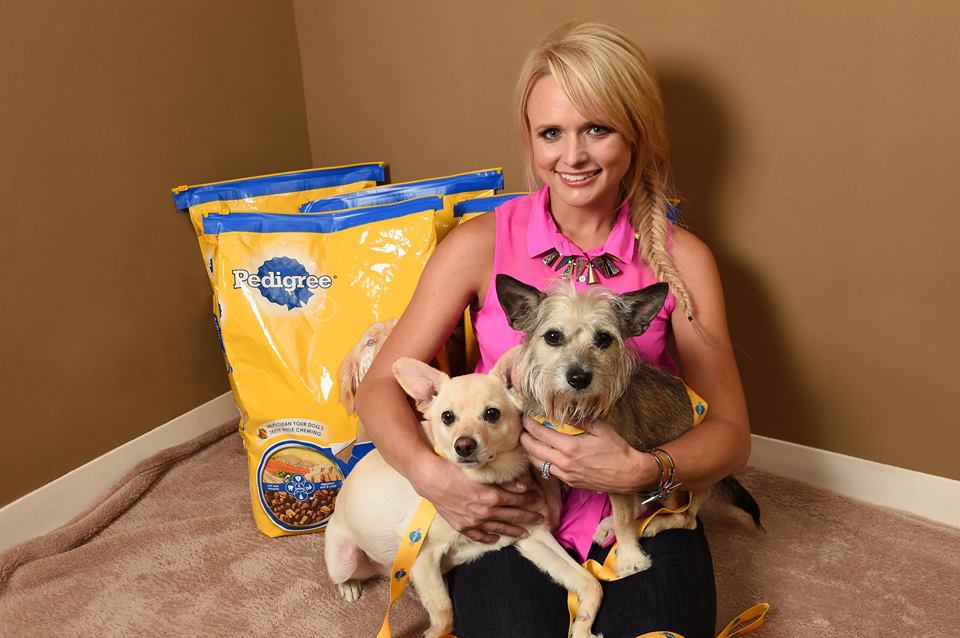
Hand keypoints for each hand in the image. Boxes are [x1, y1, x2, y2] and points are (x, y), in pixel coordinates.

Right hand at [410, 453, 545, 543]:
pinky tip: (496, 540)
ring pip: (499, 529)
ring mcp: (474, 522)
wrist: (431, 479)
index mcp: (492, 496)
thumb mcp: (481, 471)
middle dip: (528, 517)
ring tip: (525, 534)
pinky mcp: (462, 526)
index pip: (517, 500)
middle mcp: (485, 512)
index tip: (537, 499)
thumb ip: (504, 482)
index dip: (529, 500)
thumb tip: (523, 487)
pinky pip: (479, 536)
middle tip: (540, 520)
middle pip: (512, 516)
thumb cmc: (455, 470)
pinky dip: (489, 539)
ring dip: (514, 531)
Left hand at [521, 416, 652, 493]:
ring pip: (537, 463)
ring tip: (529, 441)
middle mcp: (564, 462)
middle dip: (524, 437)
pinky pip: (548, 472)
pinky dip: (541, 462)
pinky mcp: (570, 482)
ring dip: (530, 452)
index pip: (540, 433)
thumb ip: (579, 421)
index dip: (529, 424)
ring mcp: (566, 474)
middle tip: (522, 429)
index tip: (525, 417)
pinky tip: (544, 455)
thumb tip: (563, 413)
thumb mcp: (600, 429)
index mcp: (570, 447)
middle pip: (533, 449)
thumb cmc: (617, 450)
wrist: (629, 474)